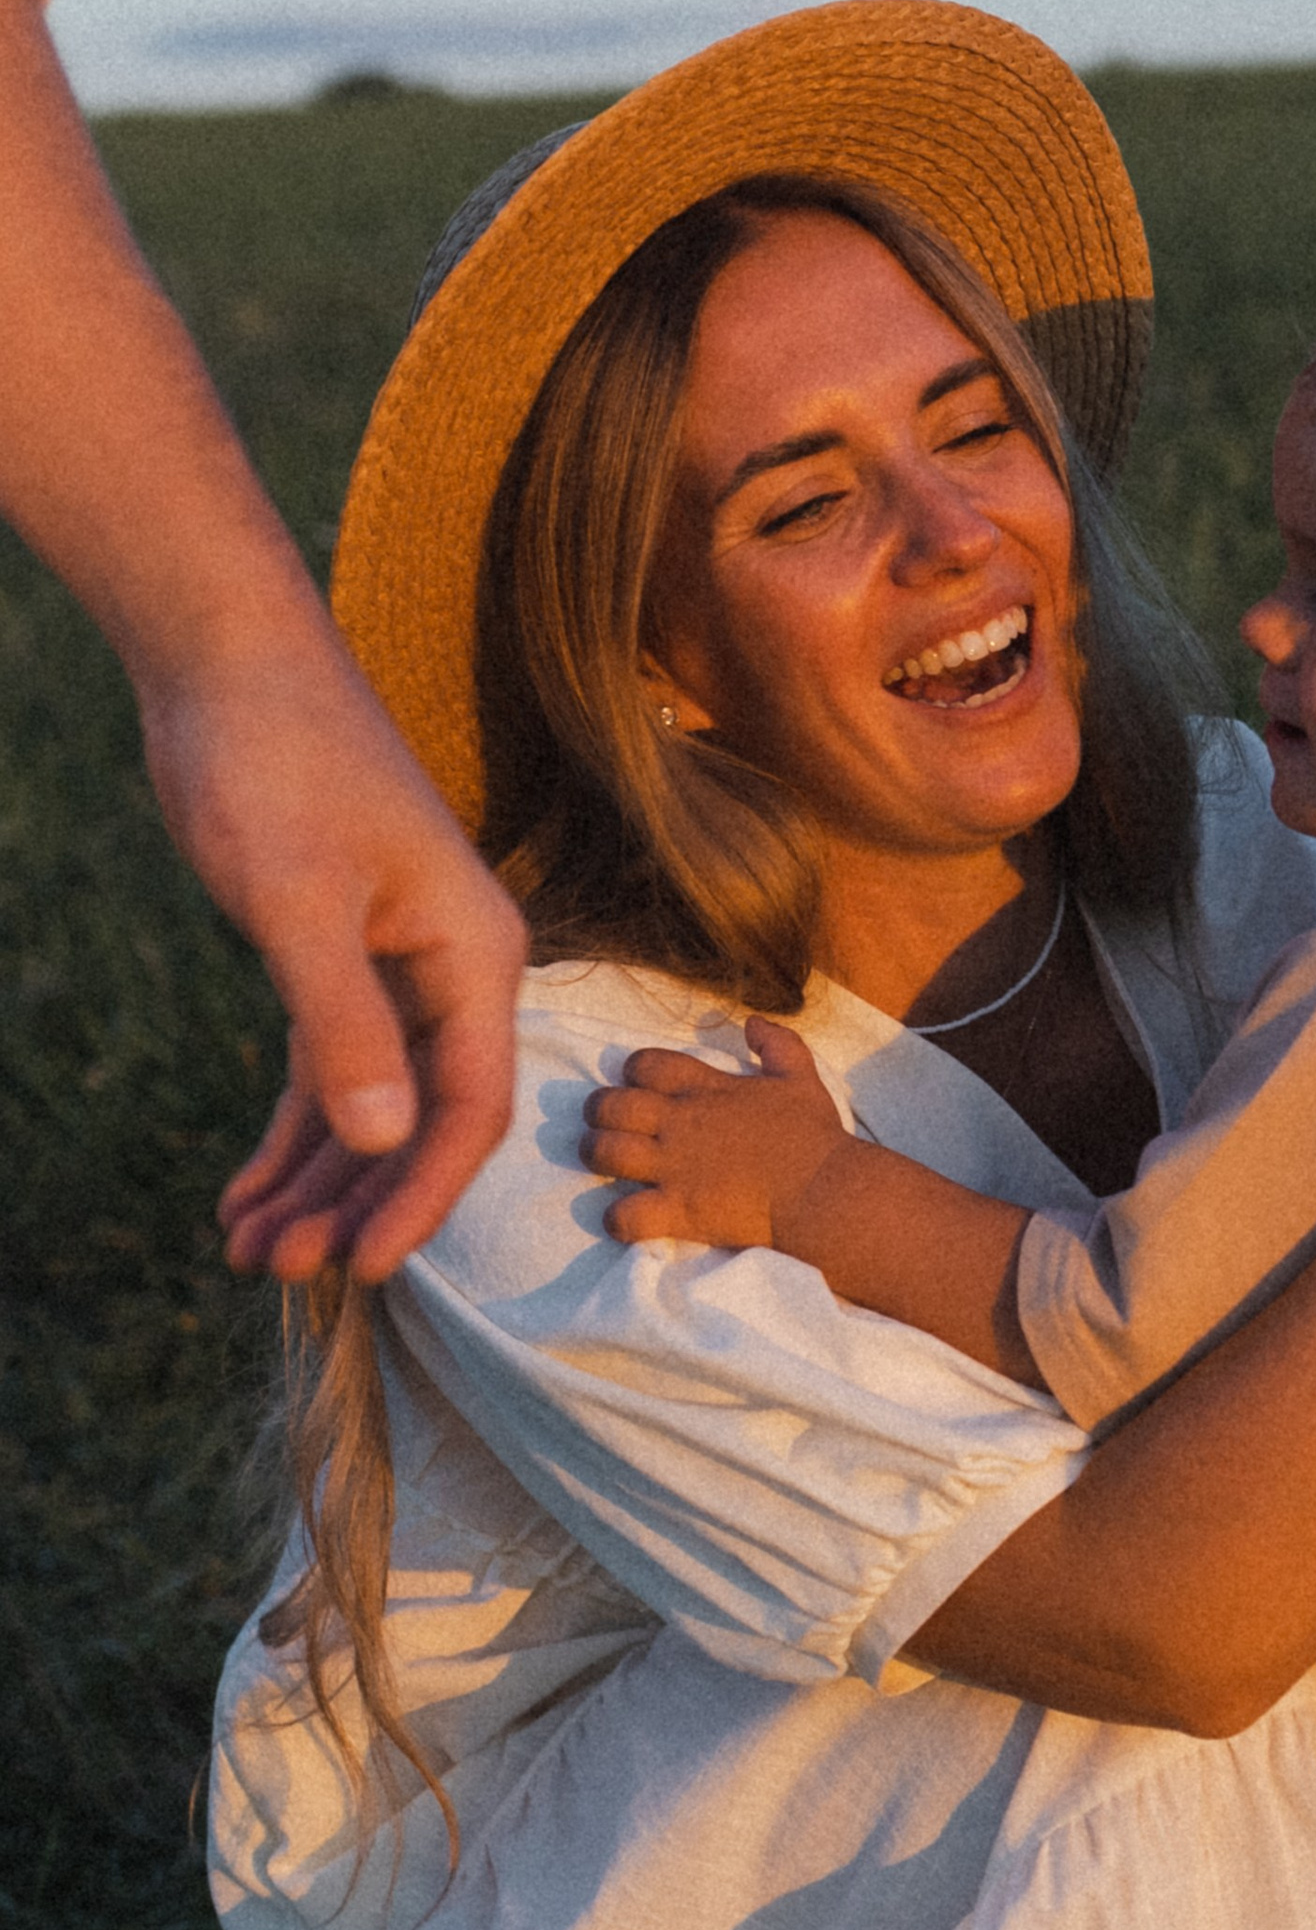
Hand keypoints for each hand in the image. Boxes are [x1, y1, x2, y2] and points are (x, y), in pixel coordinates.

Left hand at [194, 675, 528, 1283]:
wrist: (225, 659)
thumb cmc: (274, 758)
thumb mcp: (298, 899)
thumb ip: (341, 1024)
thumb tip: (386, 1141)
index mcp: (476, 955)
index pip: (471, 1107)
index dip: (421, 1196)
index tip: (363, 1266)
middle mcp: (452, 971)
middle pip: (421, 1122)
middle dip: (355, 1202)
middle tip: (279, 1270)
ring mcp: (398, 968)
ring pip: (369, 1106)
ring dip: (316, 1182)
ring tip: (251, 1251)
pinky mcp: (339, 959)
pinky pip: (327, 1071)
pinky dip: (292, 1133)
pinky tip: (251, 1192)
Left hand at [580, 1014, 852, 1250]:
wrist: (823, 1192)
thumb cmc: (814, 1136)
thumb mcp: (801, 1076)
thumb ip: (777, 1044)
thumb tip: (752, 1022)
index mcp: (705, 1088)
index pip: (645, 1064)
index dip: (633, 1070)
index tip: (639, 1083)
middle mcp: (680, 1123)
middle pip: (609, 1105)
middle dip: (599, 1111)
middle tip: (606, 1123)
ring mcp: (674, 1168)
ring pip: (604, 1152)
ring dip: (596, 1155)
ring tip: (602, 1162)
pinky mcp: (678, 1211)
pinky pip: (625, 1215)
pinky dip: (617, 1219)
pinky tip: (626, 1218)